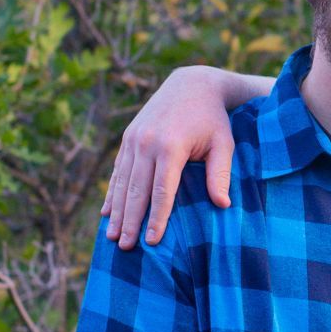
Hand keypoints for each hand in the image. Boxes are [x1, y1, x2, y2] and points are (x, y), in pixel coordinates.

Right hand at [103, 67, 236, 247]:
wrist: (191, 84)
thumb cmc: (213, 120)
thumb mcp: (223, 143)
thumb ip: (220, 174)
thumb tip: (223, 205)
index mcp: (171, 146)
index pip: (162, 191)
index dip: (156, 218)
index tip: (152, 242)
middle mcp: (146, 143)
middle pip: (136, 191)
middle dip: (131, 221)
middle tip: (126, 247)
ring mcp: (133, 139)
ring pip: (122, 183)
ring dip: (116, 212)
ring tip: (113, 237)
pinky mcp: (127, 138)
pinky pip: (117, 171)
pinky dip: (111, 193)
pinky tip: (106, 213)